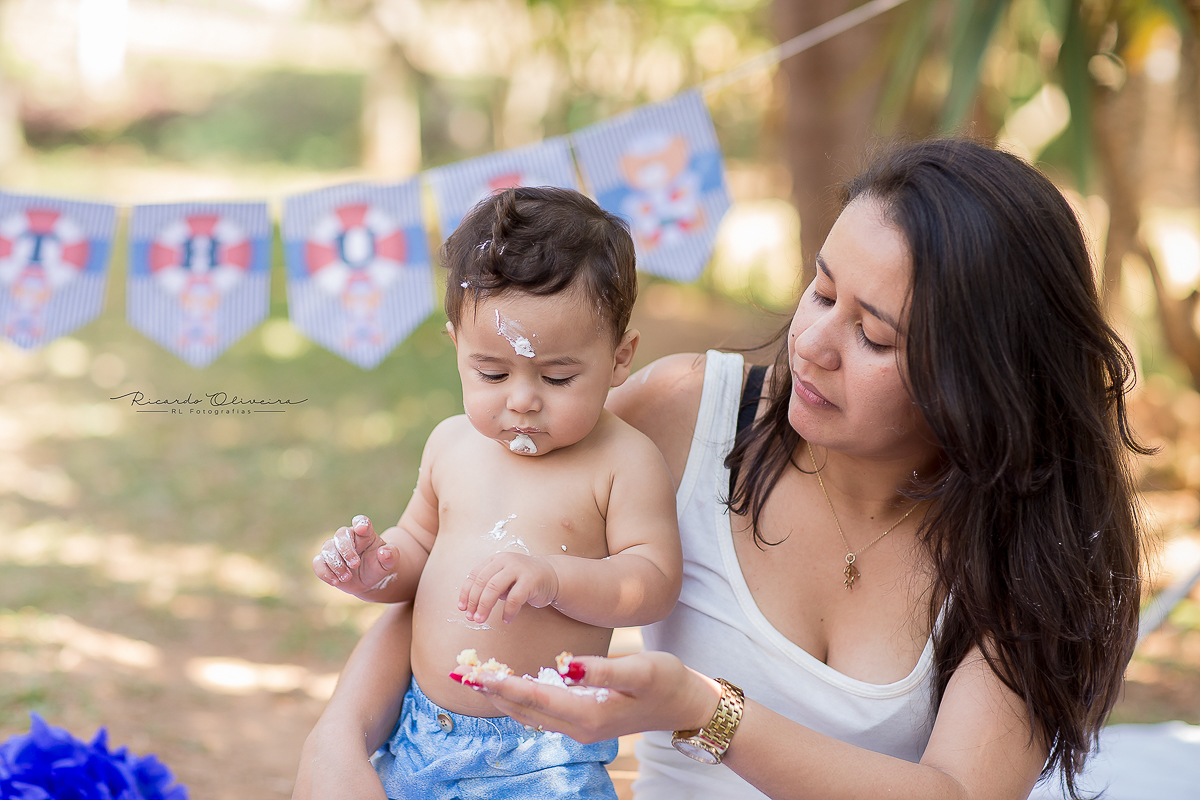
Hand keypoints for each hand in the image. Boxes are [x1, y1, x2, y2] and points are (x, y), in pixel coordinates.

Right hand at [313, 515, 398, 597]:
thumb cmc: (379, 565)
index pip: (361, 522)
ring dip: (336, 564)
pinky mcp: (325, 562)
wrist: (369, 580)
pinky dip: (324, 572)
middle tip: (355, 564)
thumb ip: (390, 555)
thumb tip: (384, 553)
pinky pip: (317, 563)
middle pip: (341, 535)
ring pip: (327, 548)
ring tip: (347, 577)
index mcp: (365, 533)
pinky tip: (335, 581)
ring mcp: (334, 549)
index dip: (360, 523)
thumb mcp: (390, 562)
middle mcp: (348, 538)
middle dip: (346, 550)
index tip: (362, 529)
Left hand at [450, 650, 720, 743]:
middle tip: (460, 673)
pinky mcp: (585, 722)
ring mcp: (581, 728)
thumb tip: (567, 666)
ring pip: (530, 714)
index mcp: (588, 713)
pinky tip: (511, 686)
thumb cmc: (667, 680)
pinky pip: (542, 713)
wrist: (688, 706)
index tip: (474, 673)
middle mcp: (579, 727)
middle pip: (524, 710)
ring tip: (477, 678)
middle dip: (491, 691)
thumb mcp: (639, 670)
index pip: (534, 697)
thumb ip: (602, 670)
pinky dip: (521, 699)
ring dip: (503, 697)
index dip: (502, 684)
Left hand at [458, 553, 559, 623]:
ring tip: (481, 620)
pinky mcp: (530, 581)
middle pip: (482, 582)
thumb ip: (490, 587)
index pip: (475, 575)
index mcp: (496, 560)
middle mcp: (505, 561)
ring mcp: (518, 569)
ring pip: (493, 588)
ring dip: (485, 607)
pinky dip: (508, 612)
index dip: (466, 592)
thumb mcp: (504, 578)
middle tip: (471, 618)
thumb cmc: (523, 580)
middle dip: (474, 602)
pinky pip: (514, 599)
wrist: (551, 575)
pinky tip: (506, 620)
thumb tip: (471, 607)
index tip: (462, 608)